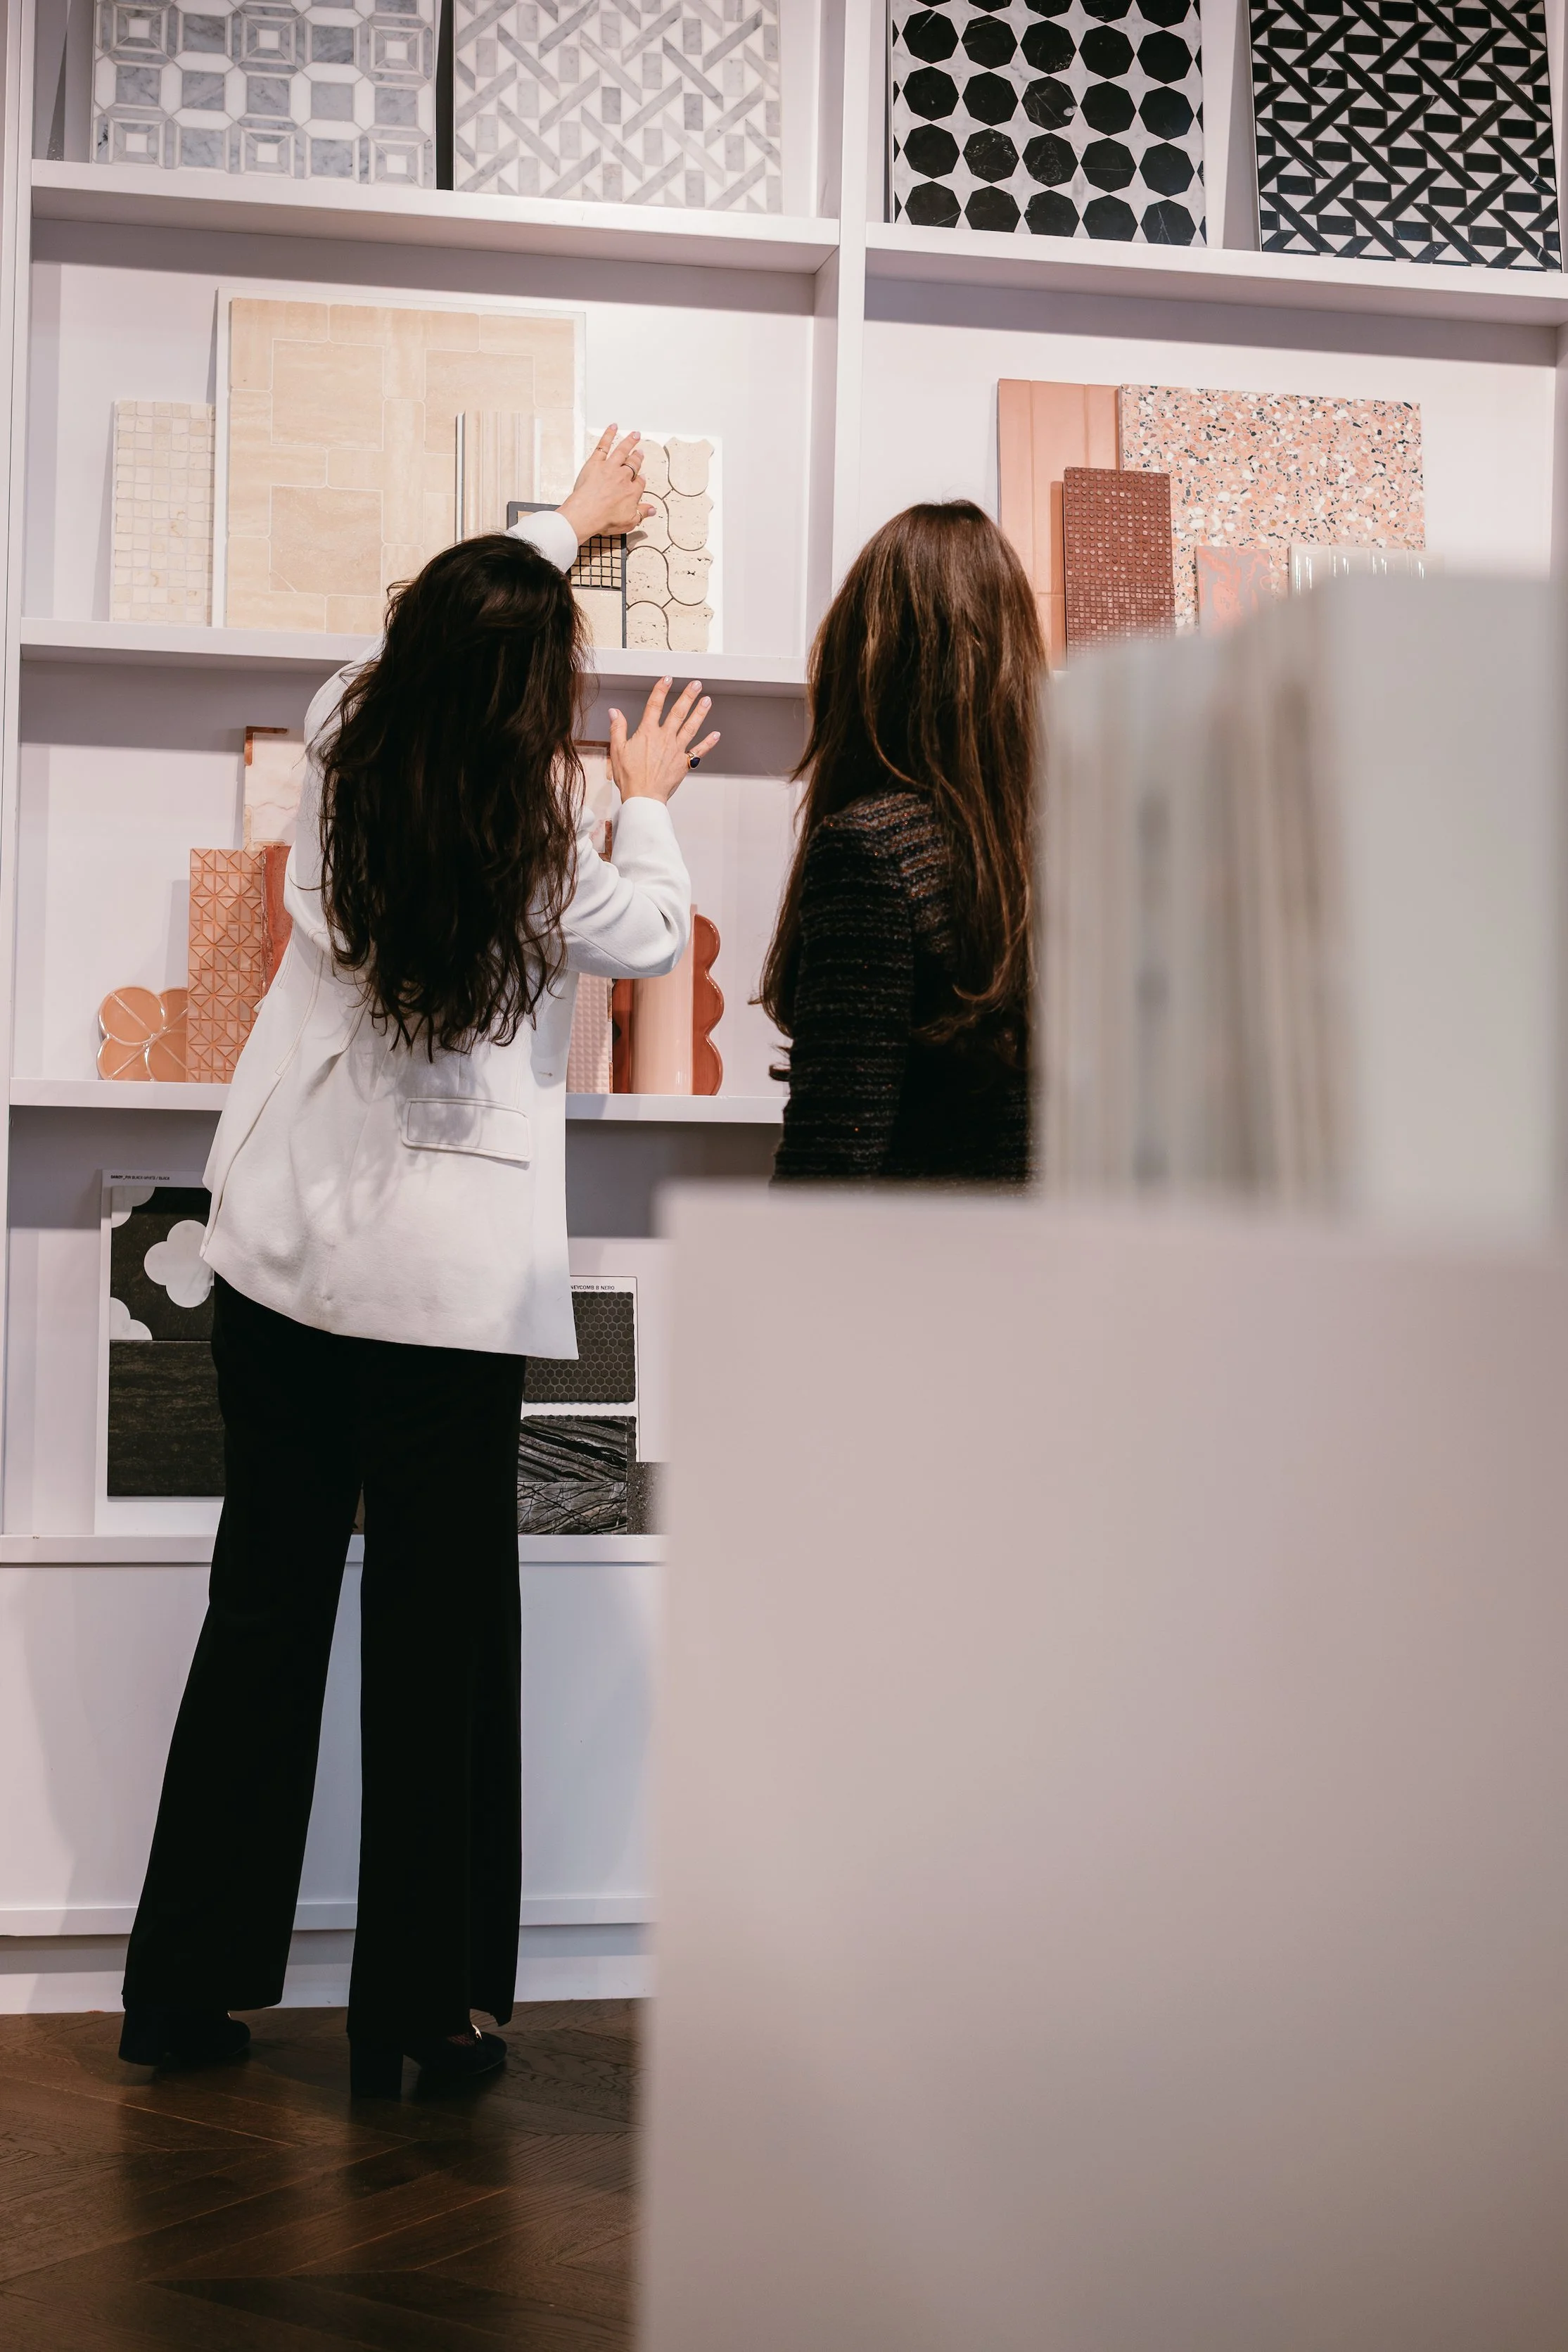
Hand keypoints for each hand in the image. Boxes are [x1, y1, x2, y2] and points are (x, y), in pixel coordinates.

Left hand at [559, 424, 654, 543]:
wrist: (586, 513)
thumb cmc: (604, 519)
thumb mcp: (628, 522)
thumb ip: (641, 513)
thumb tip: (651, 510)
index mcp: (632, 491)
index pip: (640, 482)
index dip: (641, 479)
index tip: (641, 477)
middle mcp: (623, 477)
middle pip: (633, 464)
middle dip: (638, 457)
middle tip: (640, 452)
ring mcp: (610, 468)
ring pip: (623, 451)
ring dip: (630, 442)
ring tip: (635, 435)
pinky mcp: (596, 463)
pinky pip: (603, 446)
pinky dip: (608, 435)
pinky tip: (613, 428)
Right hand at [608, 678, 719, 804]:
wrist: (644, 797)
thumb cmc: (630, 777)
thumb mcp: (617, 750)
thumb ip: (617, 728)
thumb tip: (615, 712)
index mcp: (647, 733)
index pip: (655, 705)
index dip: (661, 690)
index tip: (667, 679)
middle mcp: (664, 738)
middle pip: (678, 712)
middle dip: (688, 696)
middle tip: (696, 684)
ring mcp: (676, 750)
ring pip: (691, 727)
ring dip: (700, 712)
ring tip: (707, 700)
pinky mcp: (684, 763)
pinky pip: (699, 751)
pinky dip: (708, 743)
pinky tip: (716, 735)